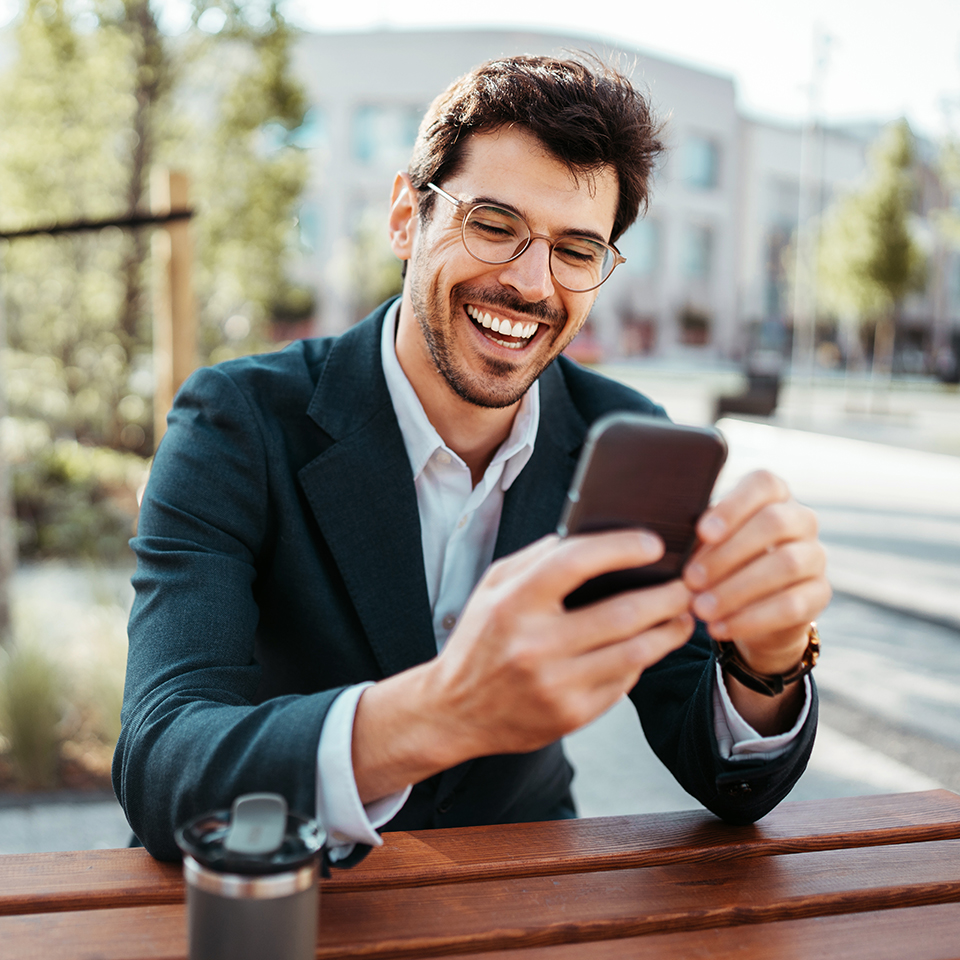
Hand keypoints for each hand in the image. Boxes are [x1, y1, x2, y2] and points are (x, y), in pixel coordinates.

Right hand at [352, 530, 694, 802]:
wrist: (455, 712)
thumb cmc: (479, 640)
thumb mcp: (492, 588)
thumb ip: (535, 559)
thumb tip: (587, 535)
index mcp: (512, 604)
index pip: (575, 563)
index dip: (621, 548)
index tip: (654, 543)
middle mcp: (534, 645)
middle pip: (622, 613)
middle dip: (667, 594)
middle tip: (688, 581)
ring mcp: (555, 685)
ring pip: (635, 652)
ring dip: (669, 630)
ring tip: (683, 614)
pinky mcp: (571, 716)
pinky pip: (623, 682)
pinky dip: (641, 661)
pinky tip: (648, 646)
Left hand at [684, 470, 830, 677]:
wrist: (750, 609)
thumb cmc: (720, 563)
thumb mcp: (707, 546)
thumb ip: (699, 536)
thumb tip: (674, 542)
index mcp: (773, 496)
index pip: (763, 484)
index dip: (734, 506)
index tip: (702, 532)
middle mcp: (801, 520)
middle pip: (774, 522)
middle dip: (728, 553)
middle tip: (691, 579)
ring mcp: (815, 556)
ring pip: (786, 564)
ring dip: (737, 589)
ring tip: (701, 609)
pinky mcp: (820, 594)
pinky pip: (792, 605)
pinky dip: (750, 618)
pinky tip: (719, 628)